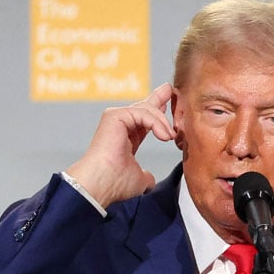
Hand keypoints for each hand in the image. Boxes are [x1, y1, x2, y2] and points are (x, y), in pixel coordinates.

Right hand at [66, 83, 175, 207]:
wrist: (103, 183)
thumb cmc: (116, 183)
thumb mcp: (139, 178)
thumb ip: (146, 175)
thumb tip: (148, 178)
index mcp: (127, 137)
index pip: (144, 120)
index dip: (158, 112)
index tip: (168, 103)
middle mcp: (121, 125)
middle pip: (144, 106)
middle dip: (159, 98)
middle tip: (170, 90)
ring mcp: (117, 118)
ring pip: (147, 110)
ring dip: (163, 123)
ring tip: (170, 137)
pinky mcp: (115, 115)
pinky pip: (143, 113)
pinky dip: (156, 123)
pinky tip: (164, 135)